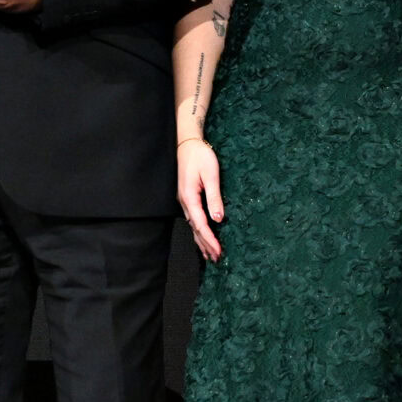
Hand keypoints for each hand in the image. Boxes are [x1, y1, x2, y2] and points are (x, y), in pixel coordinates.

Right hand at [177, 138, 224, 259]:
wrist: (186, 143)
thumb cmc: (199, 156)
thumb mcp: (210, 175)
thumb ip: (214, 197)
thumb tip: (218, 218)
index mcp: (189, 197)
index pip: (200, 224)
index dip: (210, 239)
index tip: (218, 251)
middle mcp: (184, 202)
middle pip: (195, 229)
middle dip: (206, 245)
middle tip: (217, 259)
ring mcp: (183, 200)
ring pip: (192, 226)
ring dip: (201, 240)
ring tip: (210, 255)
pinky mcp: (186, 197)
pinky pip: (192, 219)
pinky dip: (198, 230)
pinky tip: (201, 236)